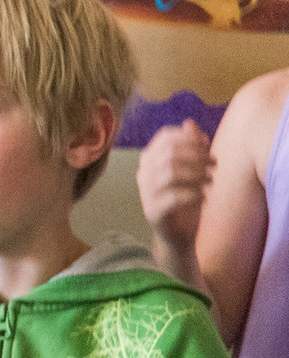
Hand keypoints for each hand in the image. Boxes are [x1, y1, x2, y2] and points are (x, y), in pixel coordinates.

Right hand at [137, 119, 212, 251]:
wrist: (179, 233)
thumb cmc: (187, 198)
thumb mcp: (192, 168)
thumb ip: (191, 146)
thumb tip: (190, 124)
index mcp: (149, 159)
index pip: (166, 137)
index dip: (190, 139)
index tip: (207, 149)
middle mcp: (143, 174)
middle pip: (170, 153)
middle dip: (197, 156)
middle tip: (214, 165)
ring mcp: (145, 193)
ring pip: (170, 172)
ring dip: (197, 174)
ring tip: (211, 180)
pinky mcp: (152, 212)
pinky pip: (173, 197)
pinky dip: (193, 194)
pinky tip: (203, 197)